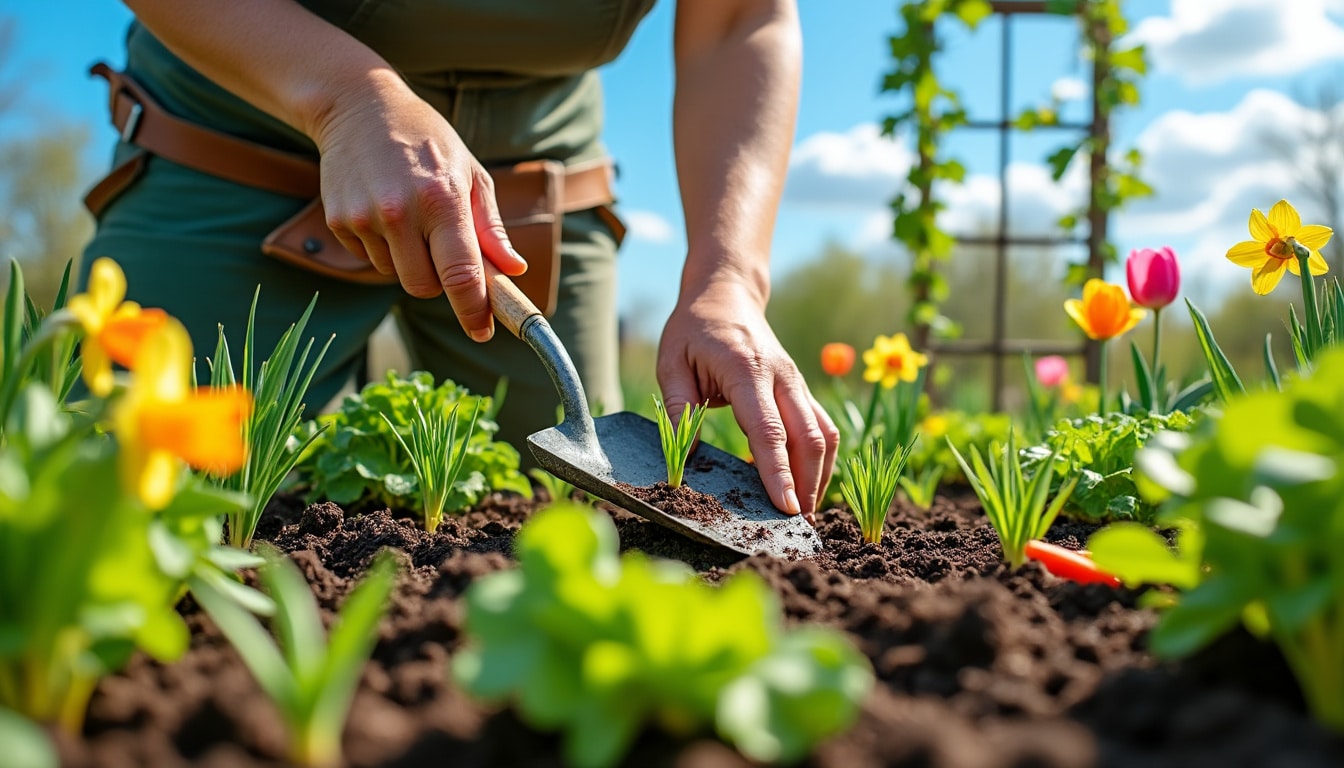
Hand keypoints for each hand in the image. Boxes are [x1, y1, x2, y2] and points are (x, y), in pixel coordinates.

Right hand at [311, 71, 527, 340]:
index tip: (482, 331)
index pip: (461, 275)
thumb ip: (491, 228)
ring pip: (396, 276)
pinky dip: (384, 249)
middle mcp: (400, 212)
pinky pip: (370, 260)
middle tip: (444, 251)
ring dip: (410, 262)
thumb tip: (513, 270)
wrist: (358, 106)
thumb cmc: (427, 140)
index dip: (473, 310)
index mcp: (442, 200)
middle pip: (424, 288)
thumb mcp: (470, 173)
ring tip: (411, 217)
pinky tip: (384, 211)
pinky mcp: (338, 222)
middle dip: (439, 283)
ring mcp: (364, 218)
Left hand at [657, 280, 837, 516]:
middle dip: (807, 484)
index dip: (778, 472)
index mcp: (748, 371)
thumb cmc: (694, 329)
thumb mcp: (672, 362)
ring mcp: (797, 382)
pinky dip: (820, 459)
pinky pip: (822, 427)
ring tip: (805, 512)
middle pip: (809, 438)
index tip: (785, 507)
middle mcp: (782, 377)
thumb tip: (687, 457)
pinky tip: (807, 484)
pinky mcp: (801, 389)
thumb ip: (679, 409)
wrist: (727, 293)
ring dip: (820, 476)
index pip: (769, 431)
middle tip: (796, 524)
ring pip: (824, 434)